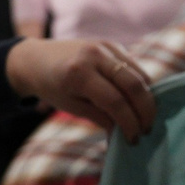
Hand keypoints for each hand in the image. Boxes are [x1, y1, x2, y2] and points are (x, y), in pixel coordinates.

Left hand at [5, 38, 155, 140]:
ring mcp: (105, 46)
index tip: (134, 140)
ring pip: (139, 74)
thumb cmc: (52, 87)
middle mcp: (95, 55)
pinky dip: (140, 86)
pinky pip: (134, 67)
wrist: (37, 59)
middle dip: (145, 111)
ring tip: (144, 118)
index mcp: (79, 73)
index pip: (115, 101)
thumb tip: (125, 135)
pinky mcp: (112, 44)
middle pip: (134, 85)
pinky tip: (138, 102)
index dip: (129, 123)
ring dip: (147, 99)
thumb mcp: (72, 107)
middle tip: (146, 130)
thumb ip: (101, 118)